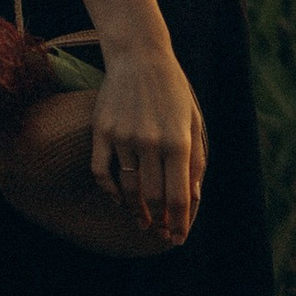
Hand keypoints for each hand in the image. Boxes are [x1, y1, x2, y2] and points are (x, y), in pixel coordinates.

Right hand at [91, 40, 206, 244]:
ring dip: (135, 210)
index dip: (178, 223)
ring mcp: (123, 137)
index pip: (177, 196)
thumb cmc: (172, 91)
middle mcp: (150, 142)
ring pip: (127, 188)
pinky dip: (110, 192)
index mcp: (178, 141)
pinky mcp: (101, 131)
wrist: (139, 56)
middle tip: (160, 233)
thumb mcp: (193, 122)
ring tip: (142, 222)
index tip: (177, 238)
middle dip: (158, 222)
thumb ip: (195, 160)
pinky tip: (120, 200)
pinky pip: (101, 172)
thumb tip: (192, 198)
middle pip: (153, 197)